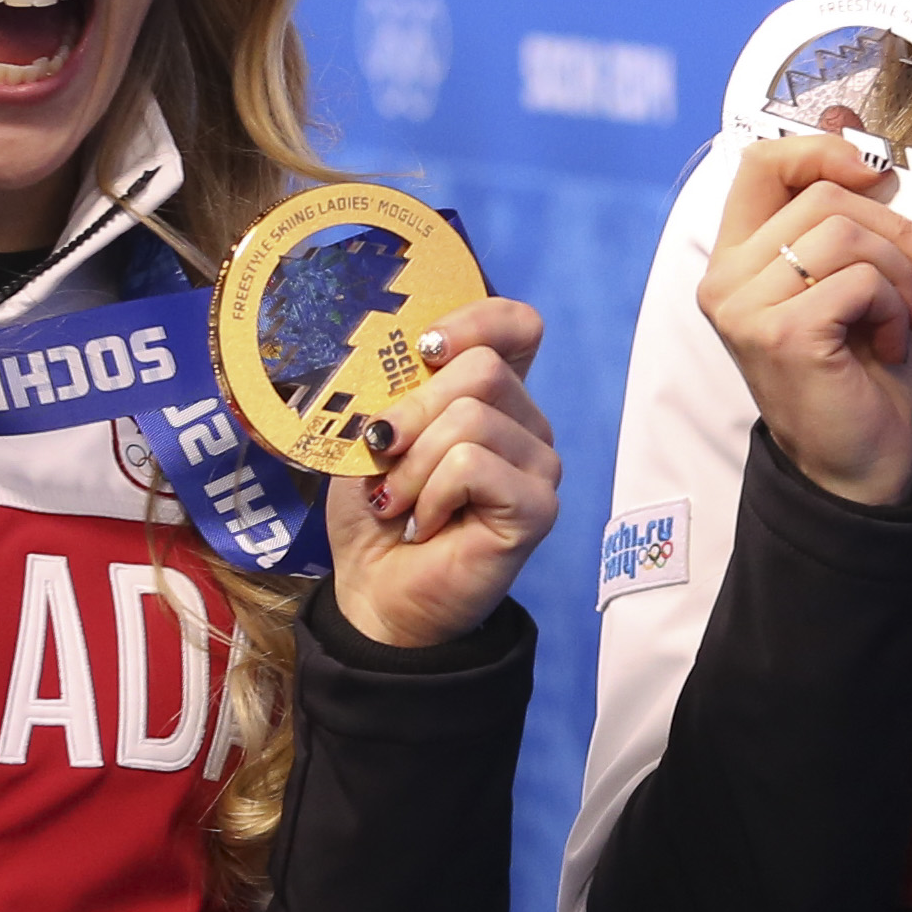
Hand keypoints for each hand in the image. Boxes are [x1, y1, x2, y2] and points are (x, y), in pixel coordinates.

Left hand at [327, 298, 562, 648]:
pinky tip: (427, 524)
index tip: (424, 350)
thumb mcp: (371, 432)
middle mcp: (526, 424)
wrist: (375, 591)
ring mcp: (539, 466)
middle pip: (482, 368)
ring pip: (471, 419)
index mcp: (493, 396)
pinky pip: (473, 465)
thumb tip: (408, 353)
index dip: (475, 320)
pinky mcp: (538, 507)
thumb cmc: (376, 510)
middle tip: (385, 457)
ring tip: (402, 503)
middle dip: (413, 411)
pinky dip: (430, 494)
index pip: (518, 325)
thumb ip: (396, 386)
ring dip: (412, 465)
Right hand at [699, 133, 911, 508]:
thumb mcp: (855, 281)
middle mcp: (726, 280)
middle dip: (896, 229)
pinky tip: (890, 346)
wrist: (859, 467)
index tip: (877, 173)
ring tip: (907, 320)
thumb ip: (848, 219)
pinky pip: (858, 279)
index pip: (758, 163)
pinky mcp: (780, 333)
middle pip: (822, 194)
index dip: (820, 149)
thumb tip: (863, 142)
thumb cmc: (861, 375)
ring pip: (844, 232)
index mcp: (737, 259)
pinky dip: (894, 307)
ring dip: (900, 274)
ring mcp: (745, 307)